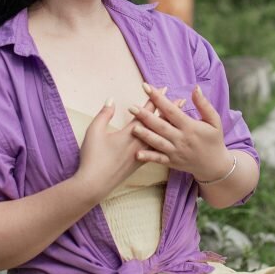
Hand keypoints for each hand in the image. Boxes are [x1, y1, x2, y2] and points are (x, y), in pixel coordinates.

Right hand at [74, 87, 186, 201]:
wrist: (95, 184)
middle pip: (158, 124)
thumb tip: (111, 100)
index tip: (164, 90)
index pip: (146, 113)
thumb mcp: (94, 131)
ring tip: (179, 120)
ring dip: (168, 126)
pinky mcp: (139, 165)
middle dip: (169, 111)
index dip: (154, 100)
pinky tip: (168, 143)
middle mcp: (139, 143)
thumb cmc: (93, 157)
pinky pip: (156, 150)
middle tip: (181, 102)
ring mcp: (141, 155)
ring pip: (159, 137)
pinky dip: (163, 142)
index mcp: (130, 134)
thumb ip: (104, 114)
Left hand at [127, 83, 231, 182]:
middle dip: (145, 116)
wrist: (215, 165)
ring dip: (145, 135)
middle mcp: (181, 139)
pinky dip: (148, 157)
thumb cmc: (214, 139)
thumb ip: (204, 104)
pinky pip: (159, 160)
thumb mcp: (214, 120)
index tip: (146, 87)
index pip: (171, 110)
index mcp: (190, 127)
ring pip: (158, 142)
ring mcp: (176, 152)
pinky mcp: (172, 162)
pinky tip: (137, 154)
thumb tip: (196, 88)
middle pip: (161, 126)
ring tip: (133, 127)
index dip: (158, 98)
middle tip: (131, 107)